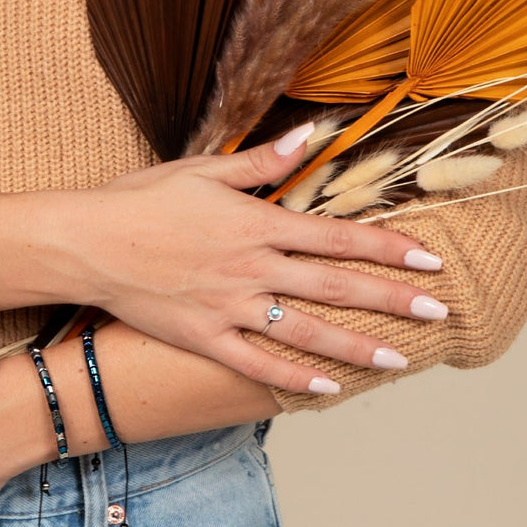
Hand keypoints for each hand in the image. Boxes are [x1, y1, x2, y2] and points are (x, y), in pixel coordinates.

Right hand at [49, 123, 447, 393]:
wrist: (88, 242)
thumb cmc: (143, 200)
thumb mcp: (202, 170)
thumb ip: (262, 161)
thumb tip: (311, 136)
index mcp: (258, 223)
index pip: (339, 237)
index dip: (389, 247)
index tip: (429, 260)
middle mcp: (254, 268)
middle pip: (336, 286)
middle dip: (392, 299)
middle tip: (438, 311)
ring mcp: (231, 307)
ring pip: (306, 331)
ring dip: (356, 347)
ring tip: (399, 360)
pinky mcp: (205, 338)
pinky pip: (257, 364)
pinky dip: (293, 379)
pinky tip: (326, 390)